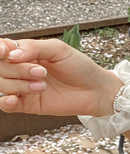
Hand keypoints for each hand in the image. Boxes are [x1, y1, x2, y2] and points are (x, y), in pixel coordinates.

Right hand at [0, 38, 122, 116]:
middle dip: (17, 69)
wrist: (96, 90)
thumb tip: (11, 54)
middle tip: (42, 72)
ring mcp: (23, 88)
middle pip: (0, 68)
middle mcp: (20, 70)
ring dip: (20, 85)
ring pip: (2, 85)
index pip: (1, 49)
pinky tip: (15, 99)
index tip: (6, 53)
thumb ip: (34, 48)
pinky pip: (5, 105)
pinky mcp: (28, 105)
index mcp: (26, 53)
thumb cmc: (81, 68)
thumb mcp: (59, 50)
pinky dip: (5, 102)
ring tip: (43, 85)